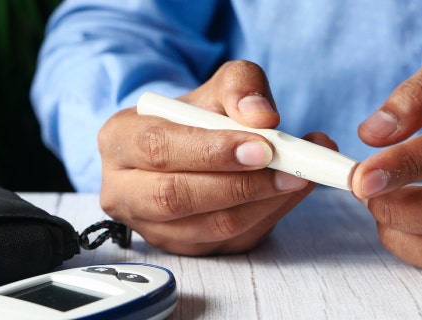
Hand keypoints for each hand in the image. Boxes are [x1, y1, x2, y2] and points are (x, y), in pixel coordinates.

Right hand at [98, 61, 335, 254]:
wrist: (187, 147)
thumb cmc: (195, 116)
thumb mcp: (216, 86)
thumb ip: (240, 86)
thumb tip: (261, 116)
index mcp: (119, 140)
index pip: (159, 148)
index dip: (211, 150)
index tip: (262, 147)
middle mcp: (123, 190)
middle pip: (175, 197)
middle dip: (239, 185)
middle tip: (291, 168)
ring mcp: (151, 226)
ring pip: (207, 226)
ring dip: (263, 203)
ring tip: (302, 175)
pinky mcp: (183, 248)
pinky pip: (229, 240)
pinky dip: (268, 216)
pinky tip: (291, 191)